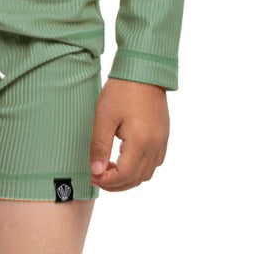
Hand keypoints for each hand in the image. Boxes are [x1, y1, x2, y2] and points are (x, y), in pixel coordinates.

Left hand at [88, 76, 168, 191]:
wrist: (144, 70)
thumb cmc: (122, 90)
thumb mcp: (104, 117)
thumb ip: (99, 146)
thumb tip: (95, 170)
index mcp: (140, 142)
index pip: (124, 176)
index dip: (106, 181)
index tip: (91, 175)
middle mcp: (155, 146)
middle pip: (136, 179)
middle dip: (115, 183)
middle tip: (96, 175)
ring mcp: (162, 141)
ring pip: (147, 174)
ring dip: (128, 177)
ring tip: (109, 167)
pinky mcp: (164, 135)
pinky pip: (155, 162)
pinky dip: (140, 168)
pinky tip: (125, 158)